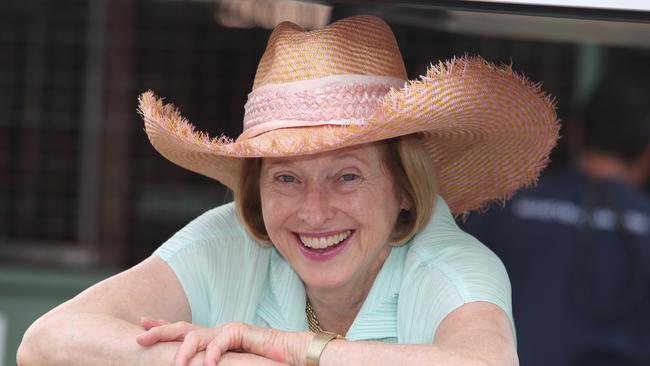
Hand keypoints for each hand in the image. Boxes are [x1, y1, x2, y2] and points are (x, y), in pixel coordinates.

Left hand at [137, 318, 309, 365]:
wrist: (291, 354)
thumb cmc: (262, 361)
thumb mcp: (231, 363)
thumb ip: (214, 362)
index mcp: (212, 339)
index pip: (183, 332)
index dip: (163, 328)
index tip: (142, 327)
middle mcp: (217, 331)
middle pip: (183, 328)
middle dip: (160, 331)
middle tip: (139, 336)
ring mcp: (228, 330)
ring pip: (198, 335)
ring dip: (185, 350)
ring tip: (177, 364)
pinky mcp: (242, 331)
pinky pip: (222, 340)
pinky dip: (213, 353)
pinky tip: (208, 365)